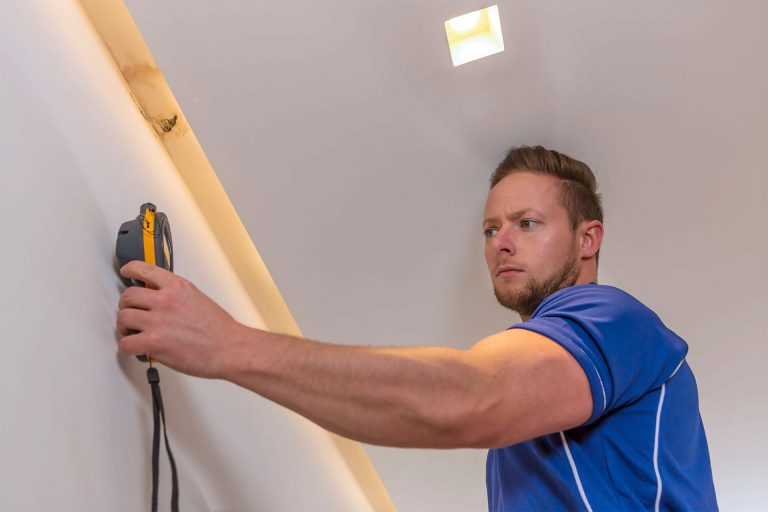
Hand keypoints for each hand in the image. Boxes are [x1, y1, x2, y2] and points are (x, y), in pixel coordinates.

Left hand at [117, 260, 240, 378]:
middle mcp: (166, 300)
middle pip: (128, 296)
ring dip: (124, 327)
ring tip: (131, 333)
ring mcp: (158, 321)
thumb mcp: (199, 299)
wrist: (229, 348)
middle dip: (126, 306)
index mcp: (178, 287)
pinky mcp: (154, 342)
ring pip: (123, 318)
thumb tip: (163, 300)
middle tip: (130, 313)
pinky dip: (126, 347)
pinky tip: (134, 348)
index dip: (130, 269)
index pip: (144, 269)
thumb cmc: (220, 330)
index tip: (126, 271)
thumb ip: (178, 296)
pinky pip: (125, 344)